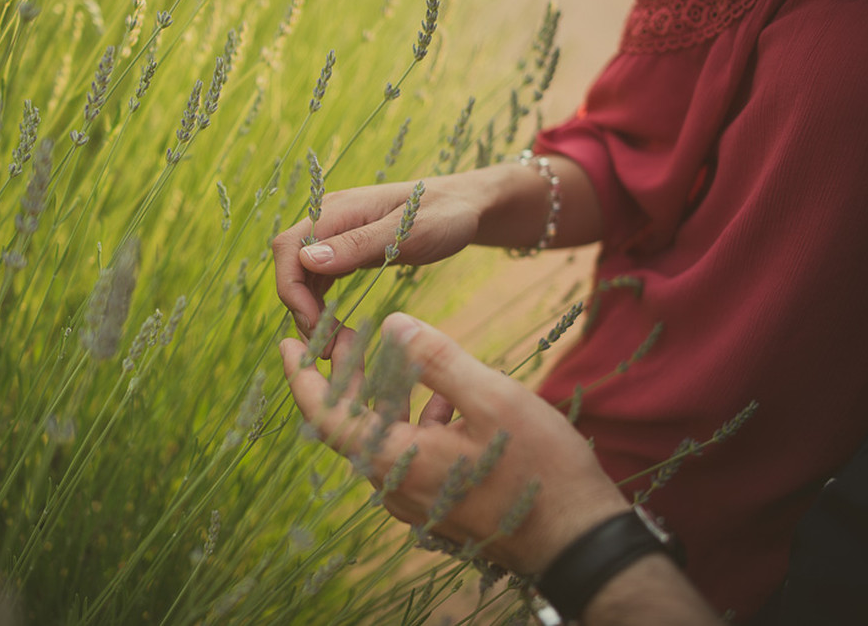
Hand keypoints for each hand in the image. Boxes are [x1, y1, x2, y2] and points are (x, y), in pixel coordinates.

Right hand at [272, 174, 484, 349]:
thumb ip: (358, 244)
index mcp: (339, 209)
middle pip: (291, 263)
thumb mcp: (408, 231)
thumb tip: (307, 260)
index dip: (291, 288)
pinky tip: (333, 325)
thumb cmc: (444, 214)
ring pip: (302, 274)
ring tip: (329, 343)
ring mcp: (337, 234)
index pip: (289, 248)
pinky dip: (320, 302)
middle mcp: (330, 218)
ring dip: (307, 308)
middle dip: (298, 305)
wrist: (465, 206)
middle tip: (324, 345)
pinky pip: (320, 277)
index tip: (314, 324)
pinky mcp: (347, 249)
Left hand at [278, 312, 628, 574]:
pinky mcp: (438, 502)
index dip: (304, 377)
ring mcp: (416, 498)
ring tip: (395, 354)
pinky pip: (409, 451)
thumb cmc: (540, 471)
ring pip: (383, 435)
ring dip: (385, 393)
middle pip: (352, 422)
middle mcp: (394, 484)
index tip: (289, 343)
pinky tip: (442, 396)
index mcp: (396, 460)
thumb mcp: (492, 399)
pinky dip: (415, 417)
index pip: (327, 416)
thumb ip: (437, 359)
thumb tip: (392, 325)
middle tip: (342, 334)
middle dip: (345, 375)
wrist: (578, 541)